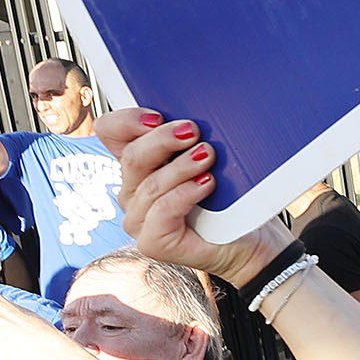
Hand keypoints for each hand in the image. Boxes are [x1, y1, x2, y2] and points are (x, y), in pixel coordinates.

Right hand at [96, 112, 291, 287]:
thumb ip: (189, 137)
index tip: (159, 115)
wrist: (250, 242)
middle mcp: (132, 192)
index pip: (109, 132)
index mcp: (138, 165)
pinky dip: (185, 193)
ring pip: (151, 185)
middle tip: (193, 131)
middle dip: (163, 139)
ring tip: (208, 157)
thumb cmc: (230, 200)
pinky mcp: (152, 243)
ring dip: (181, 166)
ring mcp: (139, 220)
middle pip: (132, 157)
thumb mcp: (208, 157)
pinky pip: (163, 211)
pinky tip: (206, 184)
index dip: (127, 120)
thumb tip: (190, 115)